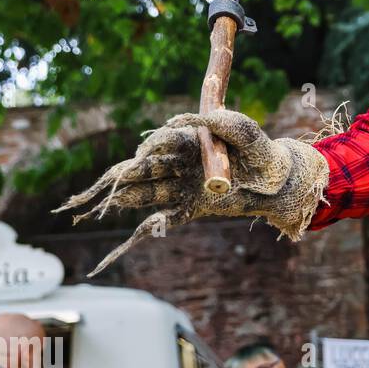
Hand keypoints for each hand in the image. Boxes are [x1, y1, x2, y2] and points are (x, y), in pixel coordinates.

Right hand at [54, 110, 329, 274]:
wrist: (281, 185)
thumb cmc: (266, 154)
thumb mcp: (251, 136)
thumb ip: (228, 124)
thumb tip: (195, 118)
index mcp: (191, 141)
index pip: (161, 144)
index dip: (148, 151)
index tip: (141, 159)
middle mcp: (180, 163)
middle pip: (144, 169)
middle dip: (119, 178)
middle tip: (93, 187)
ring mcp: (182, 187)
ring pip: (147, 194)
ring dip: (121, 201)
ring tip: (87, 211)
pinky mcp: (190, 208)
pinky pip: (162, 219)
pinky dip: (141, 232)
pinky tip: (115, 249)